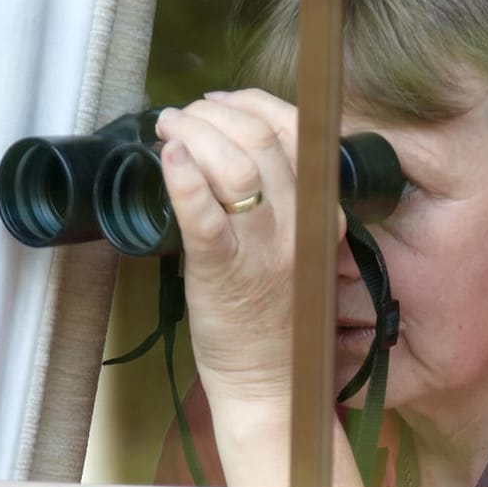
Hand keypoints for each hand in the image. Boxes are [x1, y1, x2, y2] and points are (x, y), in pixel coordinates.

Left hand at [154, 89, 335, 413]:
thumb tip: (236, 150)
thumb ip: (283, 203)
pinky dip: (183, 180)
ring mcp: (263, 250)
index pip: (296, 134)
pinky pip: (206, 216)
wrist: (273, 383)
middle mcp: (298, 227)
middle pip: (261, 140)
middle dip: (214, 114)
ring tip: (169, 130)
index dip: (252, 104)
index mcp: (319, 216)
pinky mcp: (224, 273)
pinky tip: (168, 159)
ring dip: (194, 134)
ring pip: (235, 166)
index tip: (220, 103)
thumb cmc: (275, 319)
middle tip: (182, 116)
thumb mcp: (298, 250)